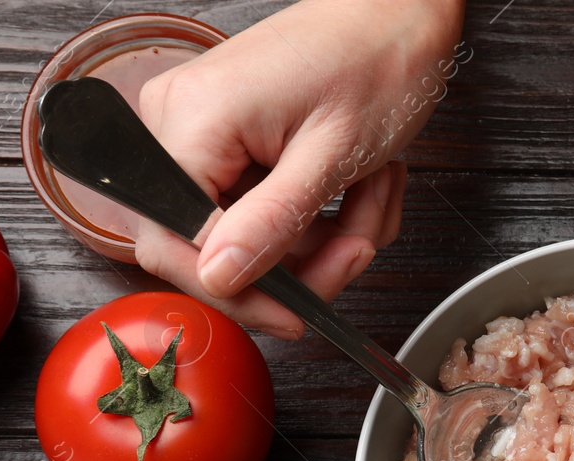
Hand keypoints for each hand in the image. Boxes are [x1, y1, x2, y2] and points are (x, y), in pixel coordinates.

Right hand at [134, 0, 463, 337]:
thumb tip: (222, 278)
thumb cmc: (374, 61)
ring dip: (327, 238)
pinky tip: (362, 184)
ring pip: (255, 237)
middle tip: (361, 244)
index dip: (236, 293)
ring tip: (375, 193)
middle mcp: (182, 125)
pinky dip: (324, 216)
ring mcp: (207, 134)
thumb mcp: (331, 155)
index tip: (295, 316)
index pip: (174, 243)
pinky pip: (271, 212)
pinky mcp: (236, 143)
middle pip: (219, 247)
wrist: (398, 14)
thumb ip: (272, 222)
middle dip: (304, 261)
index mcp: (191, 121)